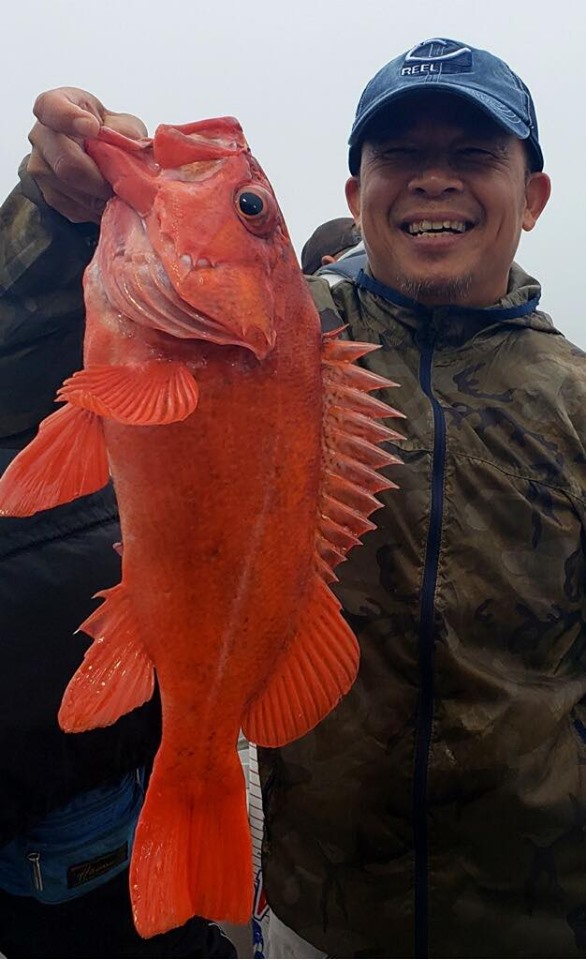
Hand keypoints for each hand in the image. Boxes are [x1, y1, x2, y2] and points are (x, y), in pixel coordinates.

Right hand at [27, 87, 147, 222]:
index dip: (68, 118)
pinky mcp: (48, 195)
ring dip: (101, 198)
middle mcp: (40, 136)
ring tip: (121, 195)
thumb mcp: (122, 123)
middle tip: (123, 187)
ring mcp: (39, 167)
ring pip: (71, 192)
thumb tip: (131, 152)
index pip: (50, 108)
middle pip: (66, 164)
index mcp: (56, 105)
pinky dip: (97, 210)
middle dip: (100, 181)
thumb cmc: (109, 132)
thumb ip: (126, 133)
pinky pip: (73, 209)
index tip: (92, 127)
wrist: (95, 154)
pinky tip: (109, 203)